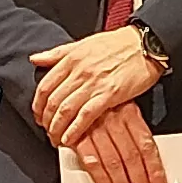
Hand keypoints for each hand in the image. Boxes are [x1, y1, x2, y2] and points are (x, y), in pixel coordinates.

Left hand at [27, 24, 163, 148]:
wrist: (145, 45)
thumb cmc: (118, 44)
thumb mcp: (83, 43)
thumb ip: (57, 53)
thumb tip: (35, 58)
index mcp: (71, 59)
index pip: (45, 86)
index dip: (38, 105)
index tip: (39, 115)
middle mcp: (79, 71)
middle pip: (53, 101)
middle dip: (46, 121)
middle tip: (47, 130)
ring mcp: (94, 83)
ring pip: (65, 110)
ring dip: (57, 128)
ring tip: (56, 138)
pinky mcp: (109, 95)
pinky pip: (85, 116)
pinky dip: (75, 130)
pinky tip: (70, 139)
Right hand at [64, 106, 168, 182]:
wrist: (71, 88)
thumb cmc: (99, 101)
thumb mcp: (123, 106)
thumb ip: (134, 133)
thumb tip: (150, 164)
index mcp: (129, 113)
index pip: (147, 148)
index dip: (155, 172)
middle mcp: (114, 121)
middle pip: (133, 160)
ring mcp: (95, 129)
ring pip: (114, 165)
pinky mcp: (78, 137)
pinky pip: (93, 164)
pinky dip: (103, 182)